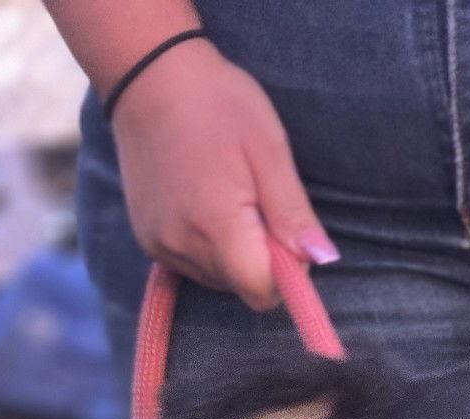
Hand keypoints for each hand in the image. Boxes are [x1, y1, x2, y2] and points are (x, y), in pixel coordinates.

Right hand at [111, 35, 336, 310]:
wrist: (147, 75)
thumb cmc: (217, 103)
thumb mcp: (269, 150)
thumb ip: (293, 213)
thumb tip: (321, 260)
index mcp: (217, 227)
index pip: (262, 292)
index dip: (285, 273)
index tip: (284, 231)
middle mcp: (183, 247)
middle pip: (241, 287)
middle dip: (260, 259)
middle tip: (255, 202)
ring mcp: (160, 246)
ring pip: (218, 278)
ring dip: (233, 252)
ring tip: (226, 196)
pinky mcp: (148, 241)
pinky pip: (192, 264)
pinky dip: (207, 246)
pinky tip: (202, 203)